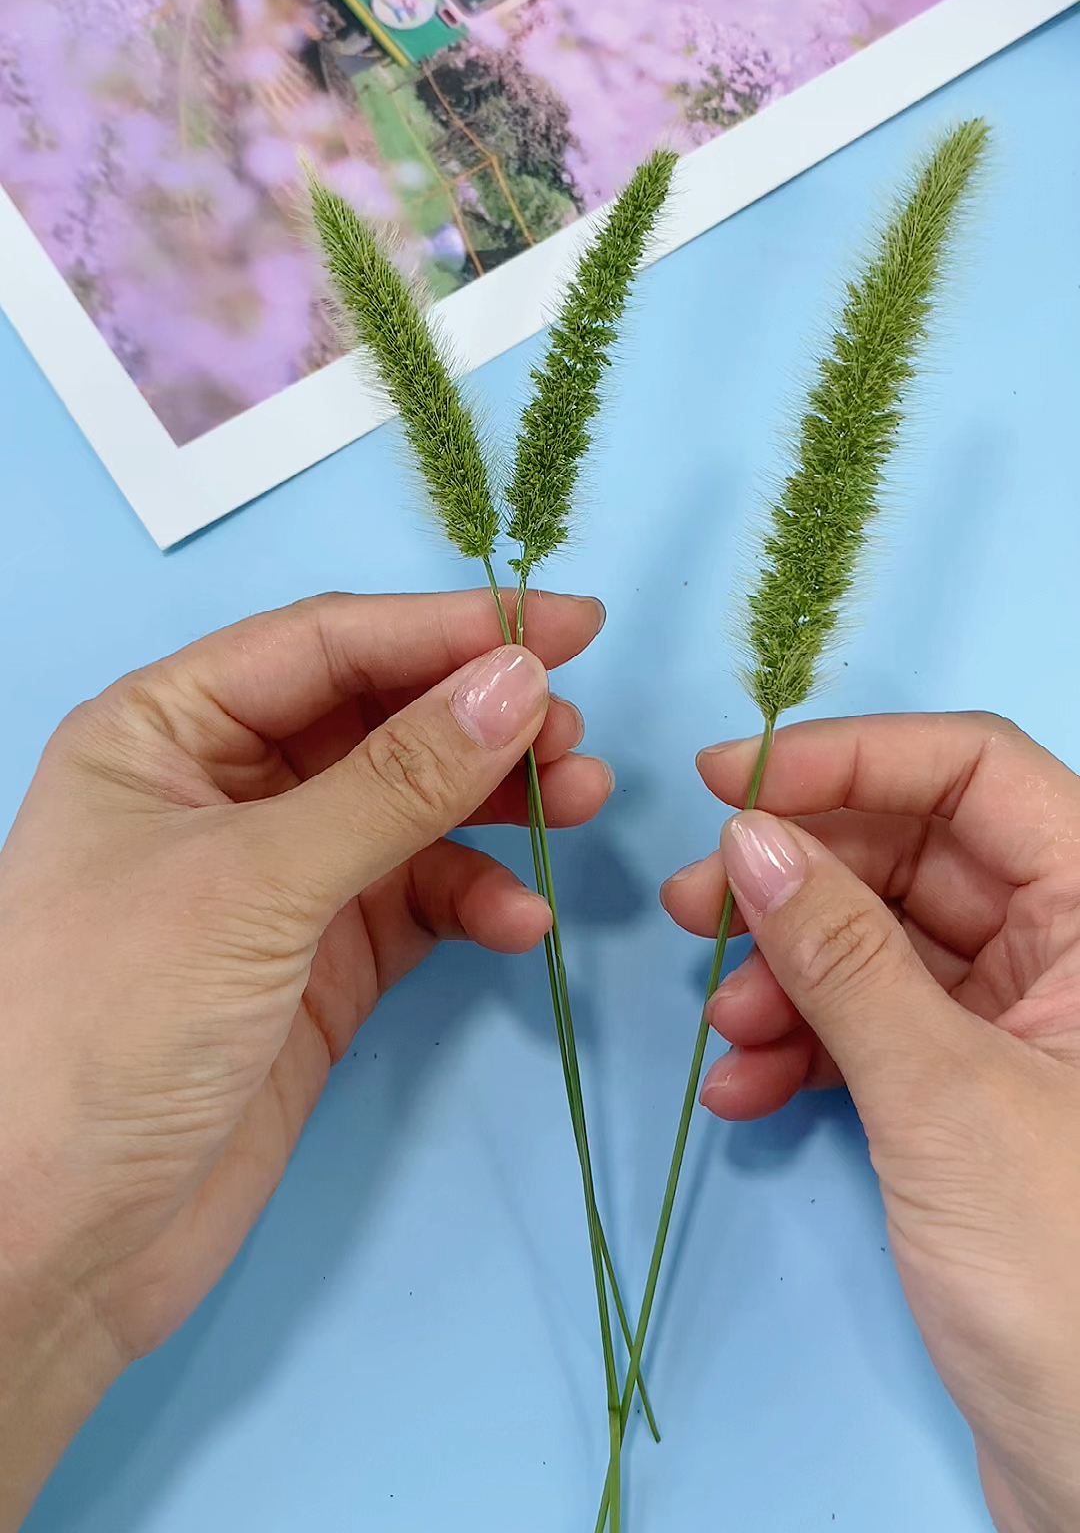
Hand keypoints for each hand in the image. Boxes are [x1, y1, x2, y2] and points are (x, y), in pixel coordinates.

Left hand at [0, 588, 608, 1529]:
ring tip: (582, 803)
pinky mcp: (318, 965)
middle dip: (480, 719)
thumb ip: (396, 780)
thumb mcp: (253, 883)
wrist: (48, 1246)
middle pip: (378, 718)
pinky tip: (519, 922)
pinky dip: (474, 901)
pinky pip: (418, 900)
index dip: (449, 627)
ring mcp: (274, 880)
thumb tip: (519, 678)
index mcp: (166, 728)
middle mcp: (221, 787)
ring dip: (495, 805)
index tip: (571, 624)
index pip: (327, 644)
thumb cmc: (108, 1024)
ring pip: (410, 808)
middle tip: (579, 732)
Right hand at [662, 713, 1079, 1532]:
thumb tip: (749, 834)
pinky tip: (745, 1092)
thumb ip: (839, 952)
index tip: (726, 778)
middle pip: (917, 854)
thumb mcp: (940, 1093)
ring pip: (883, 945)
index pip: (979, 771)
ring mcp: (1027, 1028)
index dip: (853, 758)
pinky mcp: (979, 1101)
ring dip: (786, 974)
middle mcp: (1073, 953)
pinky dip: (804, 1048)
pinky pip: (877, 1030)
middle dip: (796, 877)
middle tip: (687, 906)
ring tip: (721, 1030)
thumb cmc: (1069, 1276)